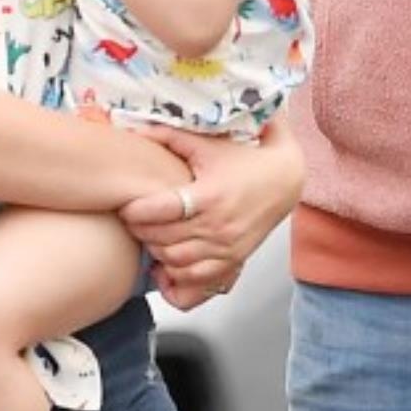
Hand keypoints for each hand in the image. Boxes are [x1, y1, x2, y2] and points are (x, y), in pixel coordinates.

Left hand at [121, 122, 303, 294]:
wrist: (285, 179)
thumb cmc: (245, 159)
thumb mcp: (208, 144)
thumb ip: (171, 136)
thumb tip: (136, 130)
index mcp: (209, 196)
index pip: (160, 211)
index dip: (135, 211)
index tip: (125, 205)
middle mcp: (218, 226)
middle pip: (163, 239)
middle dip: (140, 231)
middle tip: (131, 220)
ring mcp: (226, 247)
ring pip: (175, 262)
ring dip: (155, 252)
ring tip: (148, 236)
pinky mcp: (233, 261)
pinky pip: (196, 280)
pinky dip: (176, 275)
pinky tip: (166, 262)